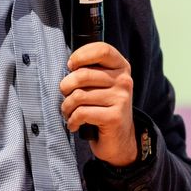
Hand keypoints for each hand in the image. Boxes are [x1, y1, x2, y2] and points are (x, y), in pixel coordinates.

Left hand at [59, 42, 136, 166]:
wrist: (120, 140)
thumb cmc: (103, 108)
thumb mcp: (101, 85)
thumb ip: (90, 70)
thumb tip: (69, 66)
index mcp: (121, 67)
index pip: (102, 49)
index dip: (81, 55)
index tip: (71, 65)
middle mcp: (124, 81)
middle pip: (83, 74)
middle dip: (65, 86)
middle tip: (65, 95)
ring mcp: (121, 99)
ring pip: (78, 95)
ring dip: (66, 106)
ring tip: (68, 112)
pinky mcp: (115, 117)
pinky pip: (82, 113)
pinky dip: (72, 120)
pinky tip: (74, 124)